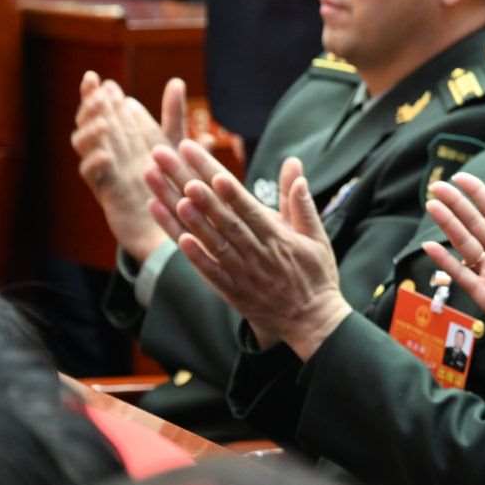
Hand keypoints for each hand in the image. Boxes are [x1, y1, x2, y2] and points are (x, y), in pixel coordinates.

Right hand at [72, 72, 188, 261]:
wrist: (175, 224)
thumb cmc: (174, 182)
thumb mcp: (176, 144)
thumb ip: (173, 114)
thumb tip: (175, 80)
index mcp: (127, 139)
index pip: (107, 111)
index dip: (100, 95)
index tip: (101, 79)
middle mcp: (114, 153)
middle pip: (93, 124)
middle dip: (91, 105)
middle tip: (98, 89)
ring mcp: (109, 172)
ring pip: (85, 148)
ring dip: (90, 132)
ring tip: (103, 121)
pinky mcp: (109, 194)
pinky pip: (94, 178)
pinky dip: (96, 164)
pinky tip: (104, 154)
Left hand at [162, 146, 348, 354]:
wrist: (313, 321)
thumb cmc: (316, 276)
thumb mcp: (317, 237)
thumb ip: (301, 203)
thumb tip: (296, 169)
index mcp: (277, 237)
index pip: (245, 204)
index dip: (225, 185)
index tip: (205, 165)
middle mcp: (257, 252)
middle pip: (221, 216)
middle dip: (195, 188)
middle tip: (170, 162)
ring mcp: (242, 273)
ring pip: (211, 241)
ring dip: (188, 218)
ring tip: (167, 195)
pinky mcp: (232, 291)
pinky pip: (210, 271)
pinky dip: (194, 256)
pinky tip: (177, 239)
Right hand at [421, 172, 484, 335]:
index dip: (477, 194)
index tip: (460, 177)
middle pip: (473, 224)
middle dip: (455, 204)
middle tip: (436, 187)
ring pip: (465, 243)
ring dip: (448, 225)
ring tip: (432, 205)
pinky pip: (463, 275)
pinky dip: (446, 261)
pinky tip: (430, 246)